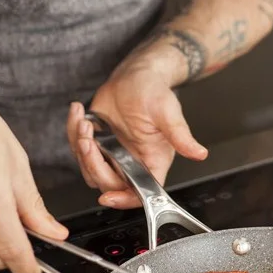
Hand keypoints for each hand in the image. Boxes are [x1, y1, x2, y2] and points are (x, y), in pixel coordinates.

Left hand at [67, 62, 207, 208]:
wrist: (137, 74)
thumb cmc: (155, 92)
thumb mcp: (168, 113)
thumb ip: (181, 136)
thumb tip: (200, 153)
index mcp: (153, 161)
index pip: (140, 192)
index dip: (123, 199)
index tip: (108, 197)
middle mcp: (132, 161)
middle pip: (108, 182)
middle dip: (93, 163)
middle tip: (88, 141)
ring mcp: (112, 152)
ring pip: (89, 168)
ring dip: (80, 148)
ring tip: (85, 123)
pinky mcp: (97, 140)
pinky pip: (78, 148)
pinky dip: (73, 131)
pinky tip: (78, 113)